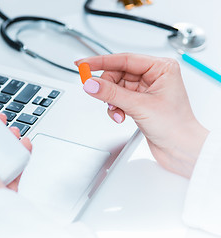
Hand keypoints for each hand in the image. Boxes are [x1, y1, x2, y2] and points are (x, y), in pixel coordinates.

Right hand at [75, 53, 208, 177]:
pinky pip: (118, 99)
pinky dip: (115, 108)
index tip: (84, 64)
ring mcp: (145, 90)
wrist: (181, 150)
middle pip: (117, 73)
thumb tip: (92, 84)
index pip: (124, 59)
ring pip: (116, 87)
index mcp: (161, 68)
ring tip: (117, 111)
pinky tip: (120, 116)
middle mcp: (153, 76)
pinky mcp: (139, 102)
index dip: (101, 61)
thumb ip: (112, 93)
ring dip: (112, 101)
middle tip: (96, 92)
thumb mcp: (139, 106)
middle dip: (107, 87)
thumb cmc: (176, 126)